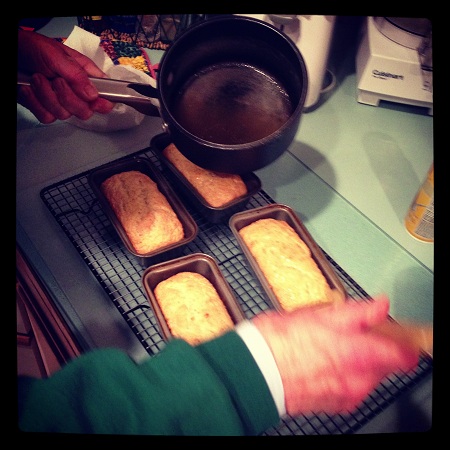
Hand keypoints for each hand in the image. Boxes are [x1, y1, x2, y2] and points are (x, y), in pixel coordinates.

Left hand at [17, 29, 113, 123]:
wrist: (10, 53)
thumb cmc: (33, 48)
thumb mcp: (58, 56)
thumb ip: (77, 75)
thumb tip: (93, 94)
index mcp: (84, 76)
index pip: (104, 95)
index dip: (103, 103)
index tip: (96, 103)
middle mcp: (75, 91)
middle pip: (85, 111)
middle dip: (68, 99)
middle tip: (57, 81)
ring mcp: (60, 102)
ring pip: (64, 115)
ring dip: (47, 96)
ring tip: (37, 78)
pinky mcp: (44, 109)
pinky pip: (47, 117)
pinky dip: (35, 103)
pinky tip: (29, 89)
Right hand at [252, 296, 419, 415]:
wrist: (257, 371)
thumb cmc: (282, 342)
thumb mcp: (321, 315)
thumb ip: (359, 312)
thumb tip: (380, 305)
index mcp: (360, 355)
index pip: (405, 354)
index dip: (401, 339)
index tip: (392, 330)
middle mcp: (359, 381)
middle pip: (386, 362)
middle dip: (373, 345)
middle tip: (350, 330)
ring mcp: (348, 395)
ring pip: (369, 374)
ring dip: (358, 359)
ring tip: (330, 344)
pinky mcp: (336, 404)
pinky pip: (352, 386)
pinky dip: (345, 373)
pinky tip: (323, 359)